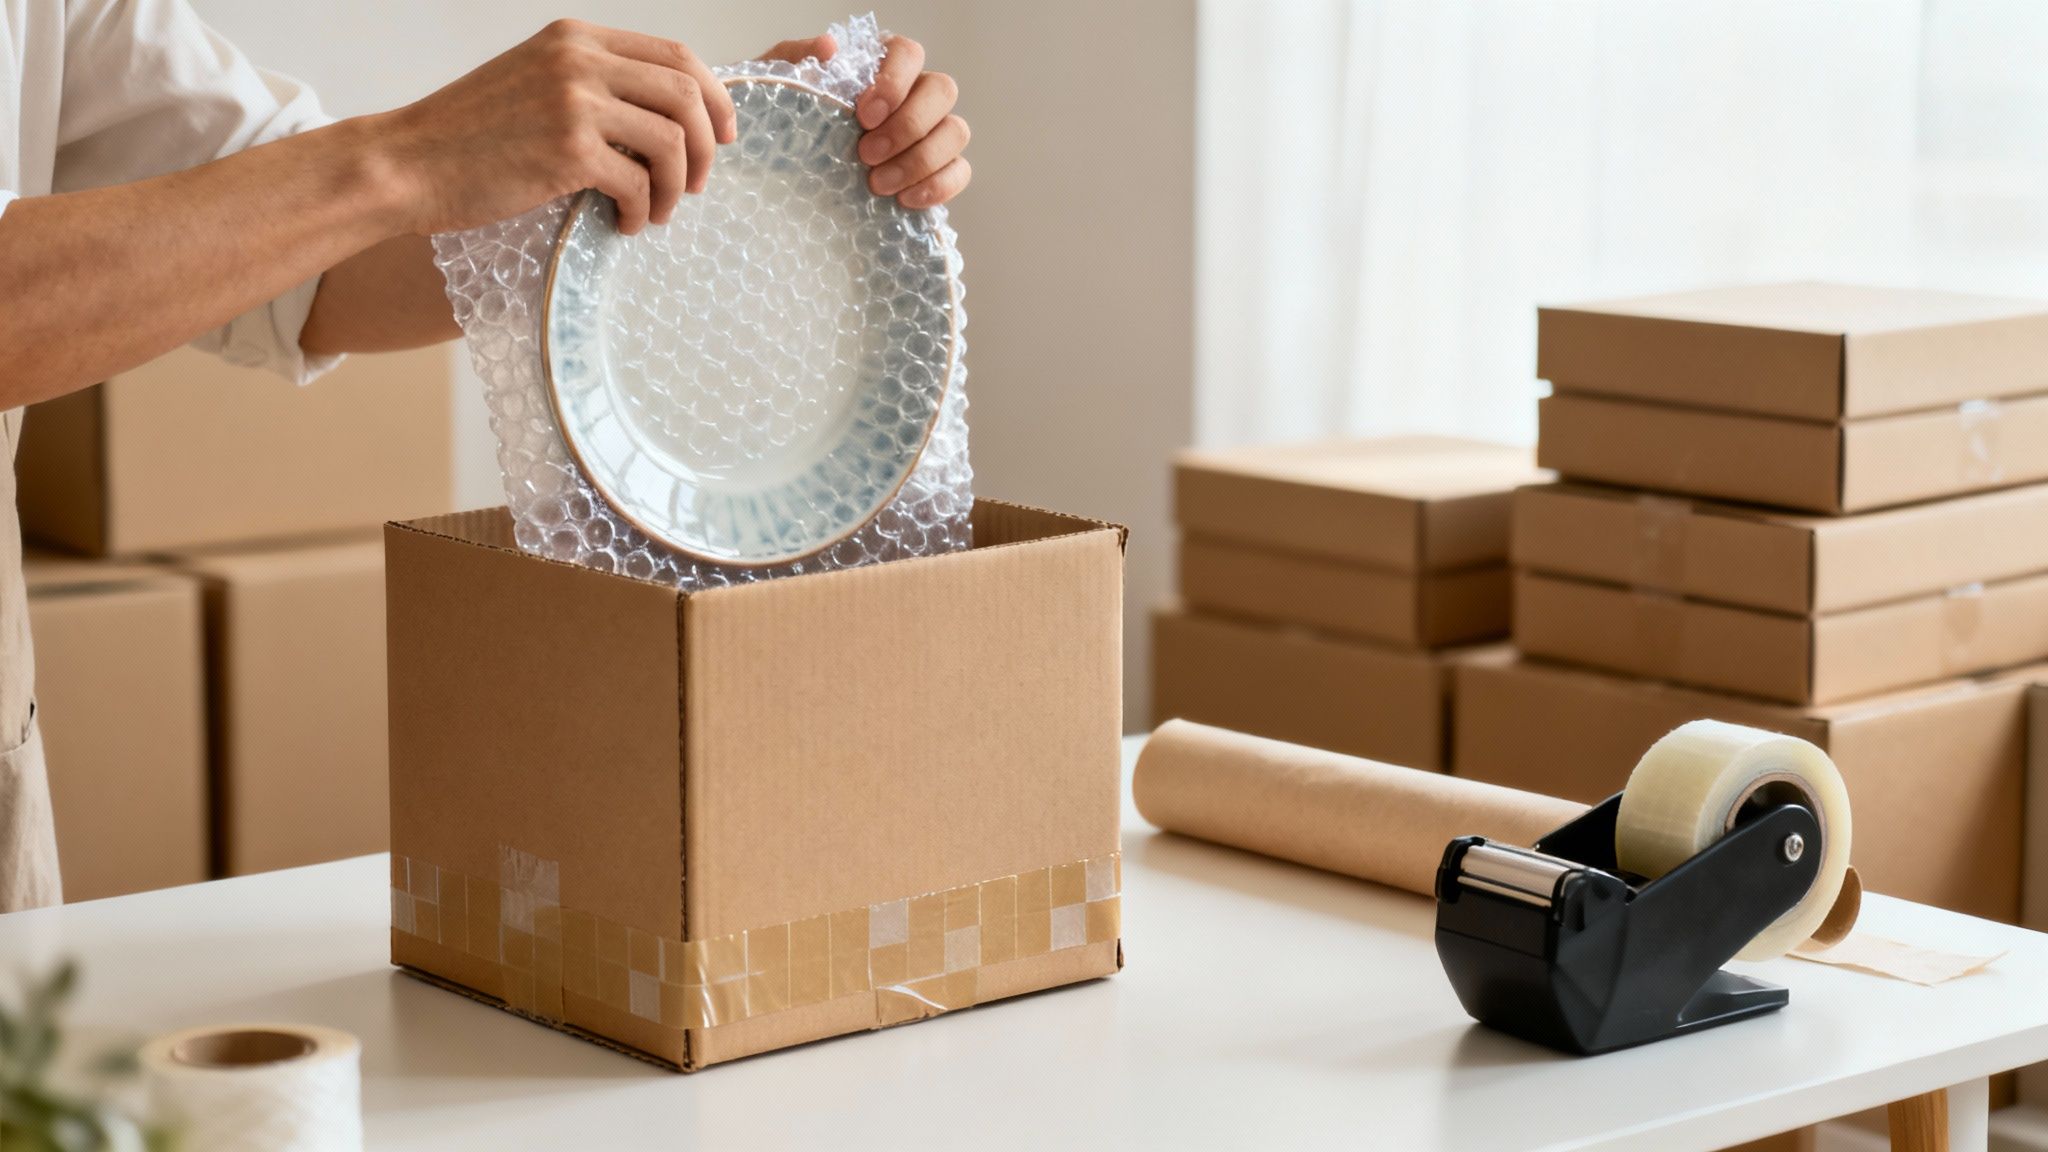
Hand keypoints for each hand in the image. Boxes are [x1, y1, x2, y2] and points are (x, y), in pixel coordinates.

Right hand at [374, 19, 733, 235]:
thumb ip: (594, 86)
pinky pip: (638, 183)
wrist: (407, 164)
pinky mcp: (567, 150)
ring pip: (673, 141)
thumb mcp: (535, 84)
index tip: (722, 136)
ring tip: (655, 211)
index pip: (677, 56)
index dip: (716, 98)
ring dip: (675, 186)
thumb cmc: (469, 137)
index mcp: (576, 38)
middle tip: (695, 184)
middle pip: (688, 94)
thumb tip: (664, 120)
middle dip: (706, 146)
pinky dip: (642, 211)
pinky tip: (624, 224)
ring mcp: (574, 102)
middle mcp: (579, 60)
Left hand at [758, 33, 970, 208]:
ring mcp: (932, 132)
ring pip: (956, 131)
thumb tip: (831, 47)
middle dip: (908, 125)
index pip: (909, 53)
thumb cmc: (786, 119)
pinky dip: (939, 186)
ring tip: (878, 185)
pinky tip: (904, 199)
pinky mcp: (939, 170)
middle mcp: (915, 93)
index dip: (894, 82)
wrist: (782, 170)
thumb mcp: (778, 83)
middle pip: (942, 91)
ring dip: (920, 160)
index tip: (864, 116)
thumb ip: (797, 57)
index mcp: (881, 65)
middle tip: (867, 155)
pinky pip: (959, 173)